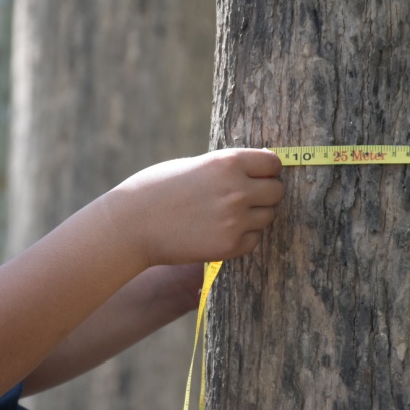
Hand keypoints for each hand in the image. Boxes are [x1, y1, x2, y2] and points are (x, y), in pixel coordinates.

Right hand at [105, 148, 284, 265]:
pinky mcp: (229, 246)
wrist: (132, 225)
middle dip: (264, 194)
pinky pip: (253, 239)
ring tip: (226, 215)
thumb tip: (259, 173)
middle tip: (244, 198)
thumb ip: (227, 169)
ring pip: (268, 217)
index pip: (273, 164)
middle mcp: (237, 190)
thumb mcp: (195, 166)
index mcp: (227, 162)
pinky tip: (219, 231)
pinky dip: (243, 237)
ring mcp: (235, 220)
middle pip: (277, 192)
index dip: (267, 170)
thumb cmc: (158, 189)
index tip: (259, 176)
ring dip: (254, 216)